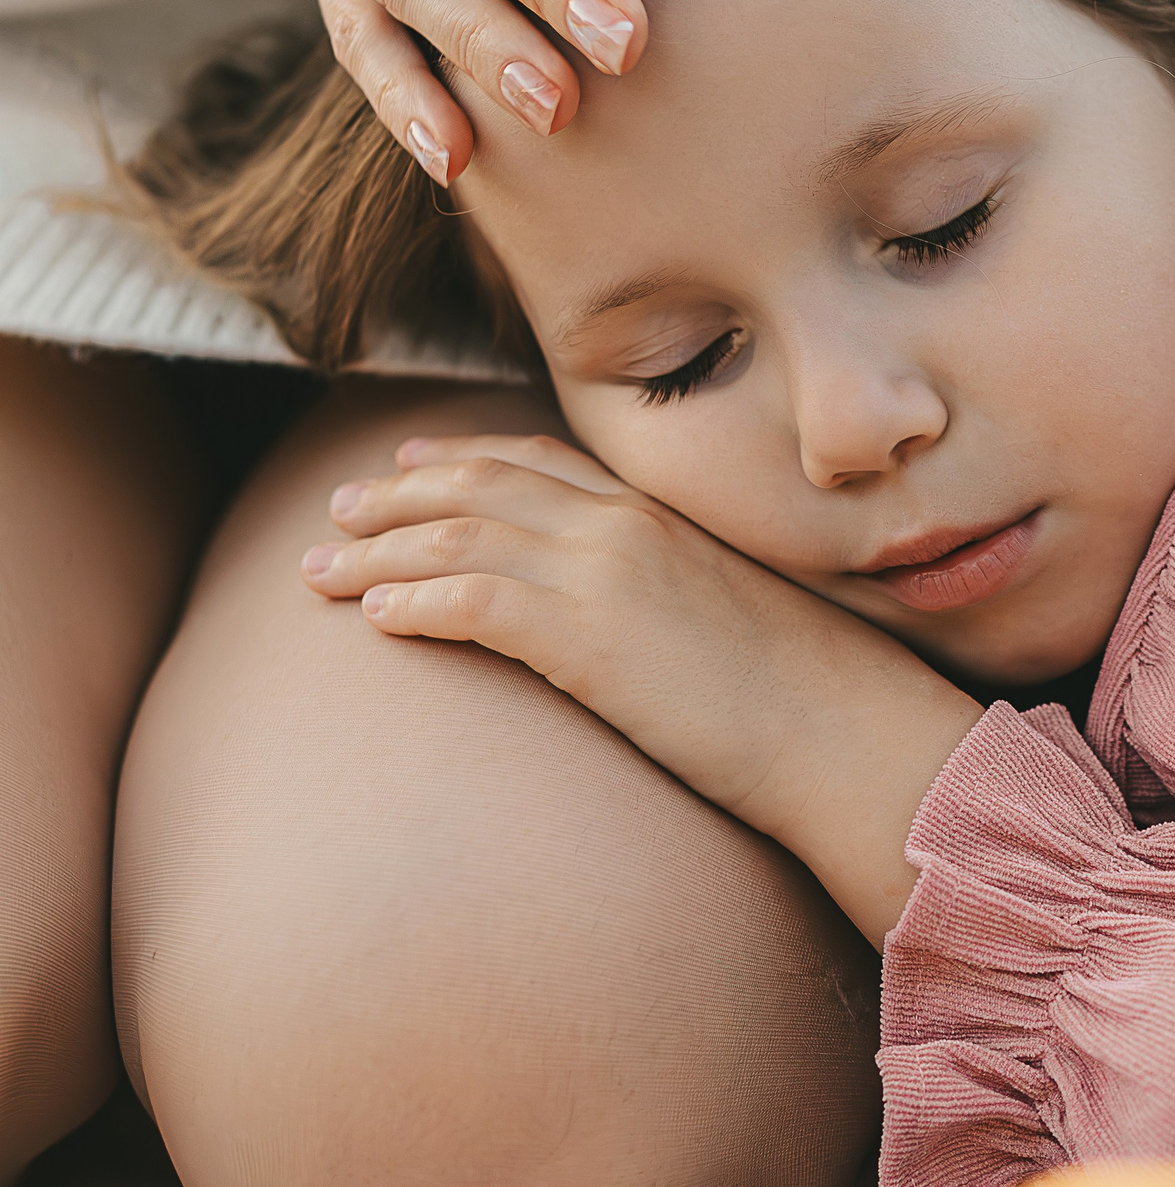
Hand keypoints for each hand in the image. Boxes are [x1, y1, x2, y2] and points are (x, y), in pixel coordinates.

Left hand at [301, 433, 981, 941]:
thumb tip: (640, 619)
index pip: (543, 460)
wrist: (843, 729)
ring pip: (459, 536)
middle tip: (338, 511)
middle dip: (397, 494)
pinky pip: (472, 599)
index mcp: (663, 513)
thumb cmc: (808, 692)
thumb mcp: (737, 615)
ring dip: (376, 552)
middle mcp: (627, 525)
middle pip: (483, 485)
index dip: (466, 457)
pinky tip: (375, 621)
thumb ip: (678, 590)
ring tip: (318, 571)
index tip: (412, 461)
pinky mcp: (586, 635)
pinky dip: (411, 602)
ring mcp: (605, 574)